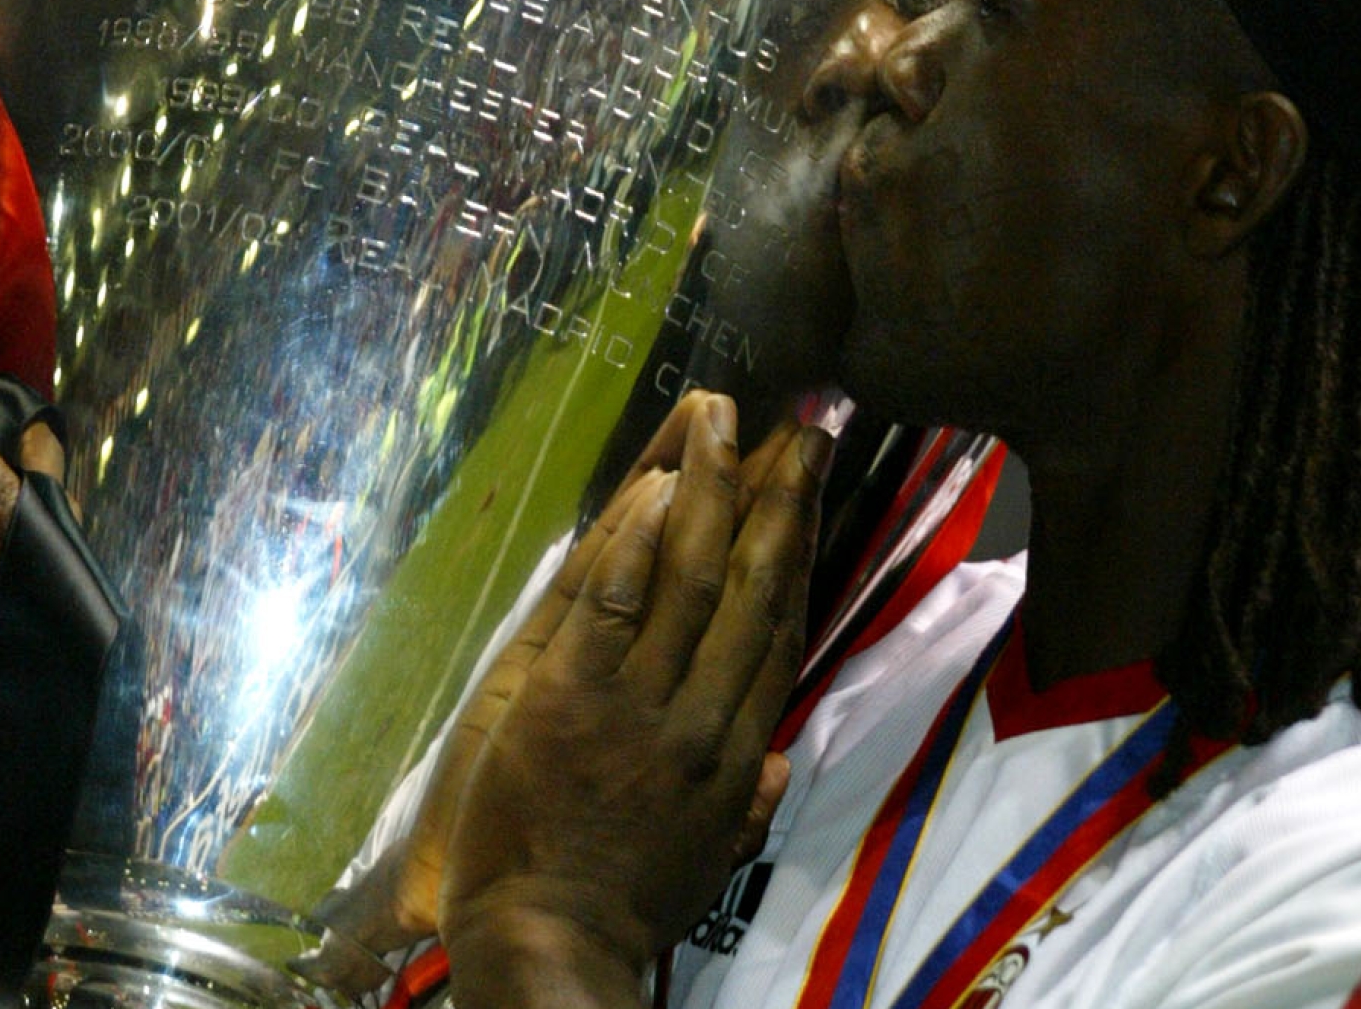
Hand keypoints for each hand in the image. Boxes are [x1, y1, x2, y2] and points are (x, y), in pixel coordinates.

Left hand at [302, 393, 794, 994]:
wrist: (549, 943)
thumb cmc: (622, 904)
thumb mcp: (709, 859)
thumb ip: (749, 801)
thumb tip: (780, 756)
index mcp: (738, 748)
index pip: (779, 626)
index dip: (798, 546)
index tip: (811, 486)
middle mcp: (704, 714)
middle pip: (752, 584)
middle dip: (776, 495)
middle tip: (796, 422)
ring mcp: (639, 703)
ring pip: (689, 577)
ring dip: (706, 488)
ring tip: (719, 416)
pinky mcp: (568, 697)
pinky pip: (612, 603)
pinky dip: (635, 540)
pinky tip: (656, 484)